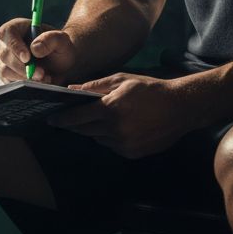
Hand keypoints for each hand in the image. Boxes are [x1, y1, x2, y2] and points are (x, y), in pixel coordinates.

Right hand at [0, 18, 77, 85]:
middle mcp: (5, 44)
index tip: (27, 58)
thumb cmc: (58, 47)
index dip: (15, 46)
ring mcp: (4, 60)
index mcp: (15, 28)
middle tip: (41, 73)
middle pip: (5, 55)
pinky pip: (9, 82)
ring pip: (6, 71)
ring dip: (25, 77)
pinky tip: (38, 82)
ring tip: (44, 77)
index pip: (7, 34)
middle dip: (23, 67)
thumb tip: (34, 48)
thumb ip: (50, 39)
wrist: (61, 62)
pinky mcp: (6, 75)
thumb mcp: (61, 40)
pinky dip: (24, 85)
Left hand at [47, 73, 195, 158]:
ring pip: (98, 139)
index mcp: (111, 108)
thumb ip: (95, 86)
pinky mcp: (132, 153)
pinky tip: (118, 128)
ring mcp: (124, 144)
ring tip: (99, 120)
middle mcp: (115, 129)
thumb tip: (72, 89)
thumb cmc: (150, 89)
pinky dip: (110, 138)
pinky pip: (112, 146)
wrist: (180, 108)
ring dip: (94, 131)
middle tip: (66, 120)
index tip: (51, 119)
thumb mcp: (122, 80)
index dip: (63, 119)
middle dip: (75, 125)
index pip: (78, 117)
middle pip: (85, 130)